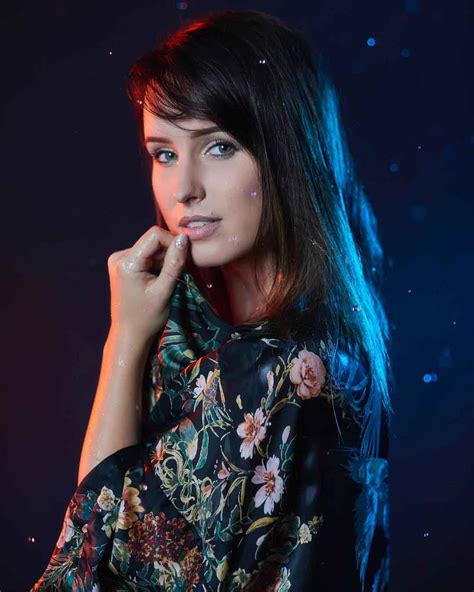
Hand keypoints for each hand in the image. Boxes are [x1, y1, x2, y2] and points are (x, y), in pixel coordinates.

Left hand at [107, 225, 188, 343]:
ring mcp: (118, 260)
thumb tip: (184, 238)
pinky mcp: (122, 265)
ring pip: (151, 249)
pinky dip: (156, 265)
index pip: (155, 235)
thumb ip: (175, 263)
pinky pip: (145, 256)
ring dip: (163, 261)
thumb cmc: (147, 317)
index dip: (173, 243)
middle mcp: (119, 257)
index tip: (184, 260)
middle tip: (178, 274)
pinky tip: (158, 281)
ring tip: (166, 281)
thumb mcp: (164, 290)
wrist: (129, 334)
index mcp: (126, 262)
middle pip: (153, 242)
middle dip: (169, 254)